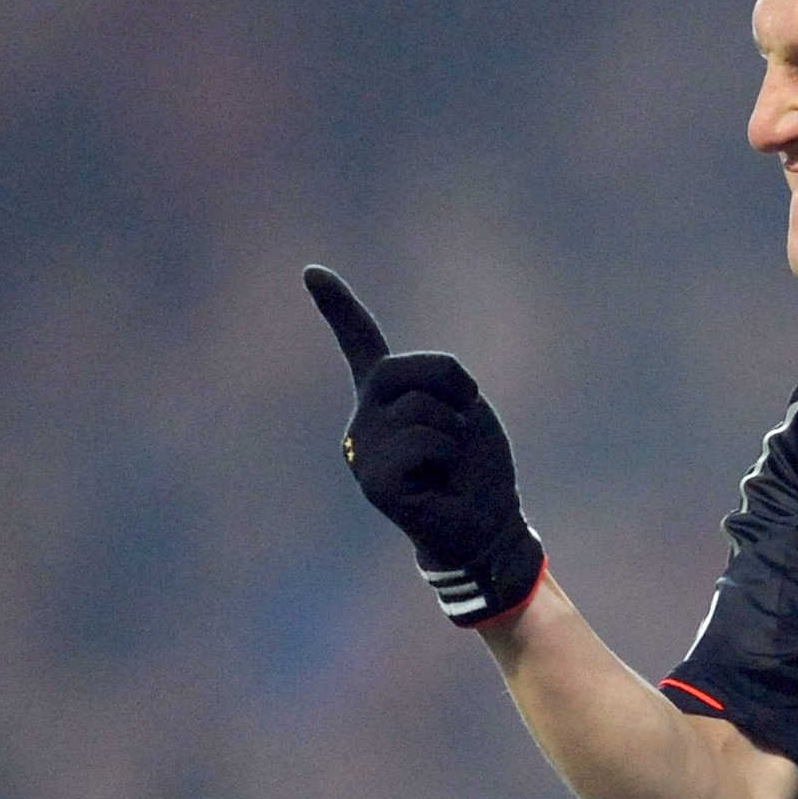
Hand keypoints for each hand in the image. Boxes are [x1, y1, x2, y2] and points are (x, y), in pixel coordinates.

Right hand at [305, 265, 544, 625]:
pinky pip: (422, 442)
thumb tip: (431, 405)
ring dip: (454, 431)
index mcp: (385, 397)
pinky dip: (446, 456)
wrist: (484, 527)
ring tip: (448, 464)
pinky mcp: (373, 481)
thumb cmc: (477, 467)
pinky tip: (438, 482)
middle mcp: (363, 419)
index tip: (312, 272)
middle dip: (451, 390)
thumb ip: (436, 385)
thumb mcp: (464, 409)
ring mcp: (363, 451)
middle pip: (405, 370)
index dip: (338, 306)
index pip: (358, 340)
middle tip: (459, 432)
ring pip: (420, 409)